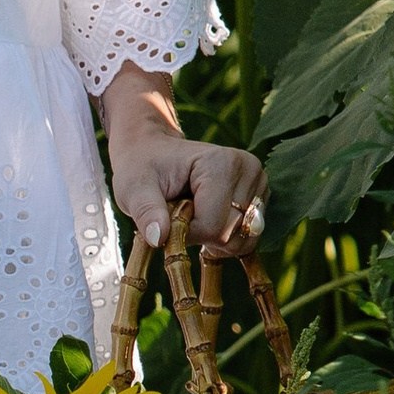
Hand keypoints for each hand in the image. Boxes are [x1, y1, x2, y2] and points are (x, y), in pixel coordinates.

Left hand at [101, 62, 268, 261]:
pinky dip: (223, 239)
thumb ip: (146, 212)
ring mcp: (259, 184)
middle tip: (179, 213)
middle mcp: (249, 171)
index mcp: (223, 164)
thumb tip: (158, 238)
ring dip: (212, 240)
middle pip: (230, 236)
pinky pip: (246, 239)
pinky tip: (205, 220)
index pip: (212, 227)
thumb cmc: (142, 167)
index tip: (167, 216)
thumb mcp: (134, 189)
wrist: (152, 151)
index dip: (184, 233)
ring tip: (192, 214)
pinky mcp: (260, 198)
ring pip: (241, 241)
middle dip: (199, 236)